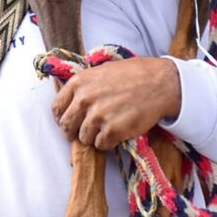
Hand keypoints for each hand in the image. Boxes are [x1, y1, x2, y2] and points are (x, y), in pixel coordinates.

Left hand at [51, 57, 180, 150]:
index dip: (62, 117)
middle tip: (86, 130)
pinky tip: (117, 132)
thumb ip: (85, 86)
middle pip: (67, 126)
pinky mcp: (112, 131)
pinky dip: (108, 143)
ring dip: (93, 137)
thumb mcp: (102, 71)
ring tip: (107, 128)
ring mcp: (98, 116)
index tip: (70, 121)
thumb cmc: (134, 74)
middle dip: (74, 131)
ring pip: (83, 138)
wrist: (159, 83)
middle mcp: (84, 99)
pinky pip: (101, 145)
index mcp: (79, 82)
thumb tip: (73, 101)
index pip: (57, 108)